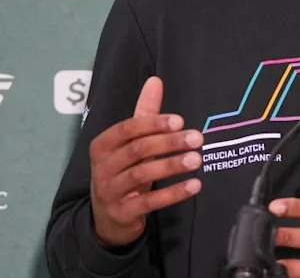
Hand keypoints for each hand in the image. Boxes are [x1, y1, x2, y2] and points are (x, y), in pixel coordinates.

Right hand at [88, 76, 203, 247]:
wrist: (108, 218)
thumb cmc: (123, 171)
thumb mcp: (130, 144)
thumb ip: (143, 114)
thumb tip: (155, 81)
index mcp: (103, 145)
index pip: (128, 129)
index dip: (154, 124)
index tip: (181, 121)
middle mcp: (103, 167)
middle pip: (137, 150)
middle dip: (169, 143)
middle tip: (197, 138)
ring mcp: (110, 191)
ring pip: (142, 175)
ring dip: (172, 165)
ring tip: (197, 159)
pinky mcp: (122, 213)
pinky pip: (149, 202)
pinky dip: (173, 193)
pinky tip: (194, 185)